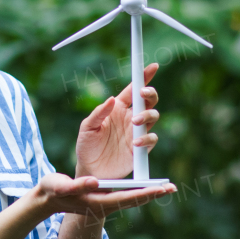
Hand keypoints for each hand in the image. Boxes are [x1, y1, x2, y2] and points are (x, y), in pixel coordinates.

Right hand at [31, 172, 175, 220]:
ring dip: (149, 192)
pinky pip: (126, 194)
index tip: (162, 189)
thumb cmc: (53, 191)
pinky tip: (147, 184)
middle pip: (134, 200)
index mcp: (97, 203)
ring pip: (132, 198)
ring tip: (166, 187)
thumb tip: (95, 182)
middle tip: (173, 188)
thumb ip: (76, 186)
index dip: (145, 193)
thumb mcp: (60, 186)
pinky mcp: (104, 198)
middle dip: (153, 194)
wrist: (47, 198)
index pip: (126, 198)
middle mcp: (105, 205)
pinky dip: (139, 189)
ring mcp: (105, 203)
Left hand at [74, 62, 160, 179]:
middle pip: (148, 101)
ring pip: (153, 117)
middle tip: (143, 94)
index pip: (133, 89)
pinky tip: (135, 143)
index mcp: (118, 109)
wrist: (90, 171)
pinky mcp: (141, 149)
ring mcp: (137, 133)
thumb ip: (99, 113)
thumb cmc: (86, 146)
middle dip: (150, 94)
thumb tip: (112, 99)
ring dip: (147, 115)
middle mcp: (130, 118)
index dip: (143, 77)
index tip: (152, 66)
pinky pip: (151, 139)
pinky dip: (146, 139)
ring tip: (134, 121)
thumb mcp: (87, 127)